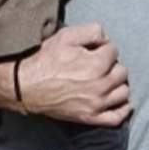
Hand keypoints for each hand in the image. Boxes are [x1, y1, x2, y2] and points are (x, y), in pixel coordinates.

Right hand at [16, 22, 130, 124]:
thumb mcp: (66, 35)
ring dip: (117, 84)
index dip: (103, 48)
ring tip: (106, 80)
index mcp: (97, 65)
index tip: (93, 50)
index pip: (114, 51)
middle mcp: (100, 86)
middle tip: (97, 65)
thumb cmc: (43, 59)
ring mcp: (96, 104)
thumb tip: (106, 40)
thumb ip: (93, 31)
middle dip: (111, 65)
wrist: (24, 85)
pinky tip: (122, 102)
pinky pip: (117, 117)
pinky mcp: (90, 118)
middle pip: (122, 72)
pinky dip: (123, 109)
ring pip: (123, 92)